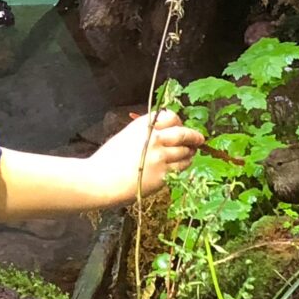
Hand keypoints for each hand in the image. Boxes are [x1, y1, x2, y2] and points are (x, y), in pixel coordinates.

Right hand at [85, 109, 204, 206]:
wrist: (99, 181)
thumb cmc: (107, 161)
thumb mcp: (125, 136)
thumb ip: (145, 132)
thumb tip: (163, 133)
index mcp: (143, 125)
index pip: (171, 117)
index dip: (178, 122)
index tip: (180, 126)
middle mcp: (155, 138)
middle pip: (184, 134)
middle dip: (194, 136)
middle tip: (200, 139)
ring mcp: (160, 157)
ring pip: (186, 151)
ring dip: (190, 152)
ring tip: (191, 153)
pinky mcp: (163, 174)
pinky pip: (181, 167)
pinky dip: (184, 165)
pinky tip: (182, 165)